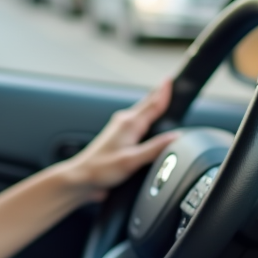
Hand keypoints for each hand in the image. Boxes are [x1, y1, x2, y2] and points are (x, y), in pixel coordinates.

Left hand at [59, 80, 177, 202]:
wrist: (81, 178)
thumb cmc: (100, 169)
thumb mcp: (132, 160)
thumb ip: (155, 148)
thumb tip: (176, 137)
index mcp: (129, 124)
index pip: (153, 103)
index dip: (164, 91)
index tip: (171, 78)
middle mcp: (124, 123)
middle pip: (147, 105)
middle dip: (160, 95)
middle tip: (171, 85)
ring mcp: (120, 129)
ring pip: (142, 114)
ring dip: (153, 106)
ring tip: (164, 100)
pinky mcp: (119, 139)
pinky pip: (137, 123)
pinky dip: (146, 119)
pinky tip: (150, 124)